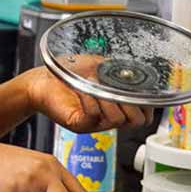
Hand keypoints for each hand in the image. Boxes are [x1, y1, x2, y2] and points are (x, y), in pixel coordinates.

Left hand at [22, 66, 153, 133]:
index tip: (142, 90)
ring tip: (96, 83)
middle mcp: (108, 117)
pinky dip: (92, 100)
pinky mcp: (80, 124)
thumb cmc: (68, 71)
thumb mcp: (100, 66)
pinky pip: (94, 116)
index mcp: (116, 105)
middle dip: (133, 102)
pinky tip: (85, 89)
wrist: (42, 80)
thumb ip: (119, 70)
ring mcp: (95, 123)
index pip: (142, 115)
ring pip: (118, 119)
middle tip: (120, 89)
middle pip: (136, 121)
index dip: (147, 104)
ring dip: (110, 98)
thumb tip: (135, 72)